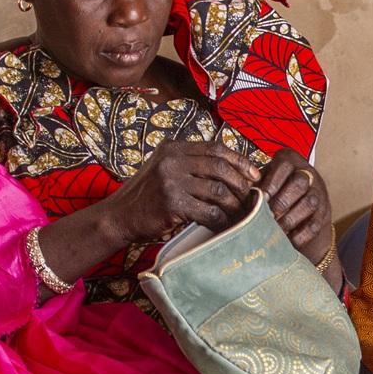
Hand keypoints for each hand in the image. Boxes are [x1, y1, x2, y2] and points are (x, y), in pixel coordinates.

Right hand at [104, 139, 261, 244]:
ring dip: (234, 204)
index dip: (239, 160)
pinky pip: (209, 212)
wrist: (118, 216)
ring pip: (218, 190)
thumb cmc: (146, 196)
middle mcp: (172, 160)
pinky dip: (222, 220)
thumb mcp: (164, 169)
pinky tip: (226, 225)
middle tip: (251, 197)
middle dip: (241, 183)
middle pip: (220, 167)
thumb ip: (189, 164)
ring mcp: (171, 181)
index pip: (215, 148)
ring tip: (240, 213)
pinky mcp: (172, 203)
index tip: (254, 174)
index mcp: (173, 148)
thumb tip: (229, 170)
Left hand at [257, 151, 332, 258]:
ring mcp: (319, 193)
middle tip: (267, 216)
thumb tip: (241, 195)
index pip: (284, 166)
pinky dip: (300, 235)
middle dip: (281, 202)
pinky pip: (315, 224)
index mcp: (290, 161)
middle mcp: (308, 174)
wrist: (301, 206)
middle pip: (299, 183)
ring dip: (290, 219)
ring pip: (309, 203)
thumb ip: (255, 185)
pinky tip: (287, 240)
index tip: (261, 199)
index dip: (272, 183)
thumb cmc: (275, 190)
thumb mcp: (265, 181)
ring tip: (275, 229)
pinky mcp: (323, 213)